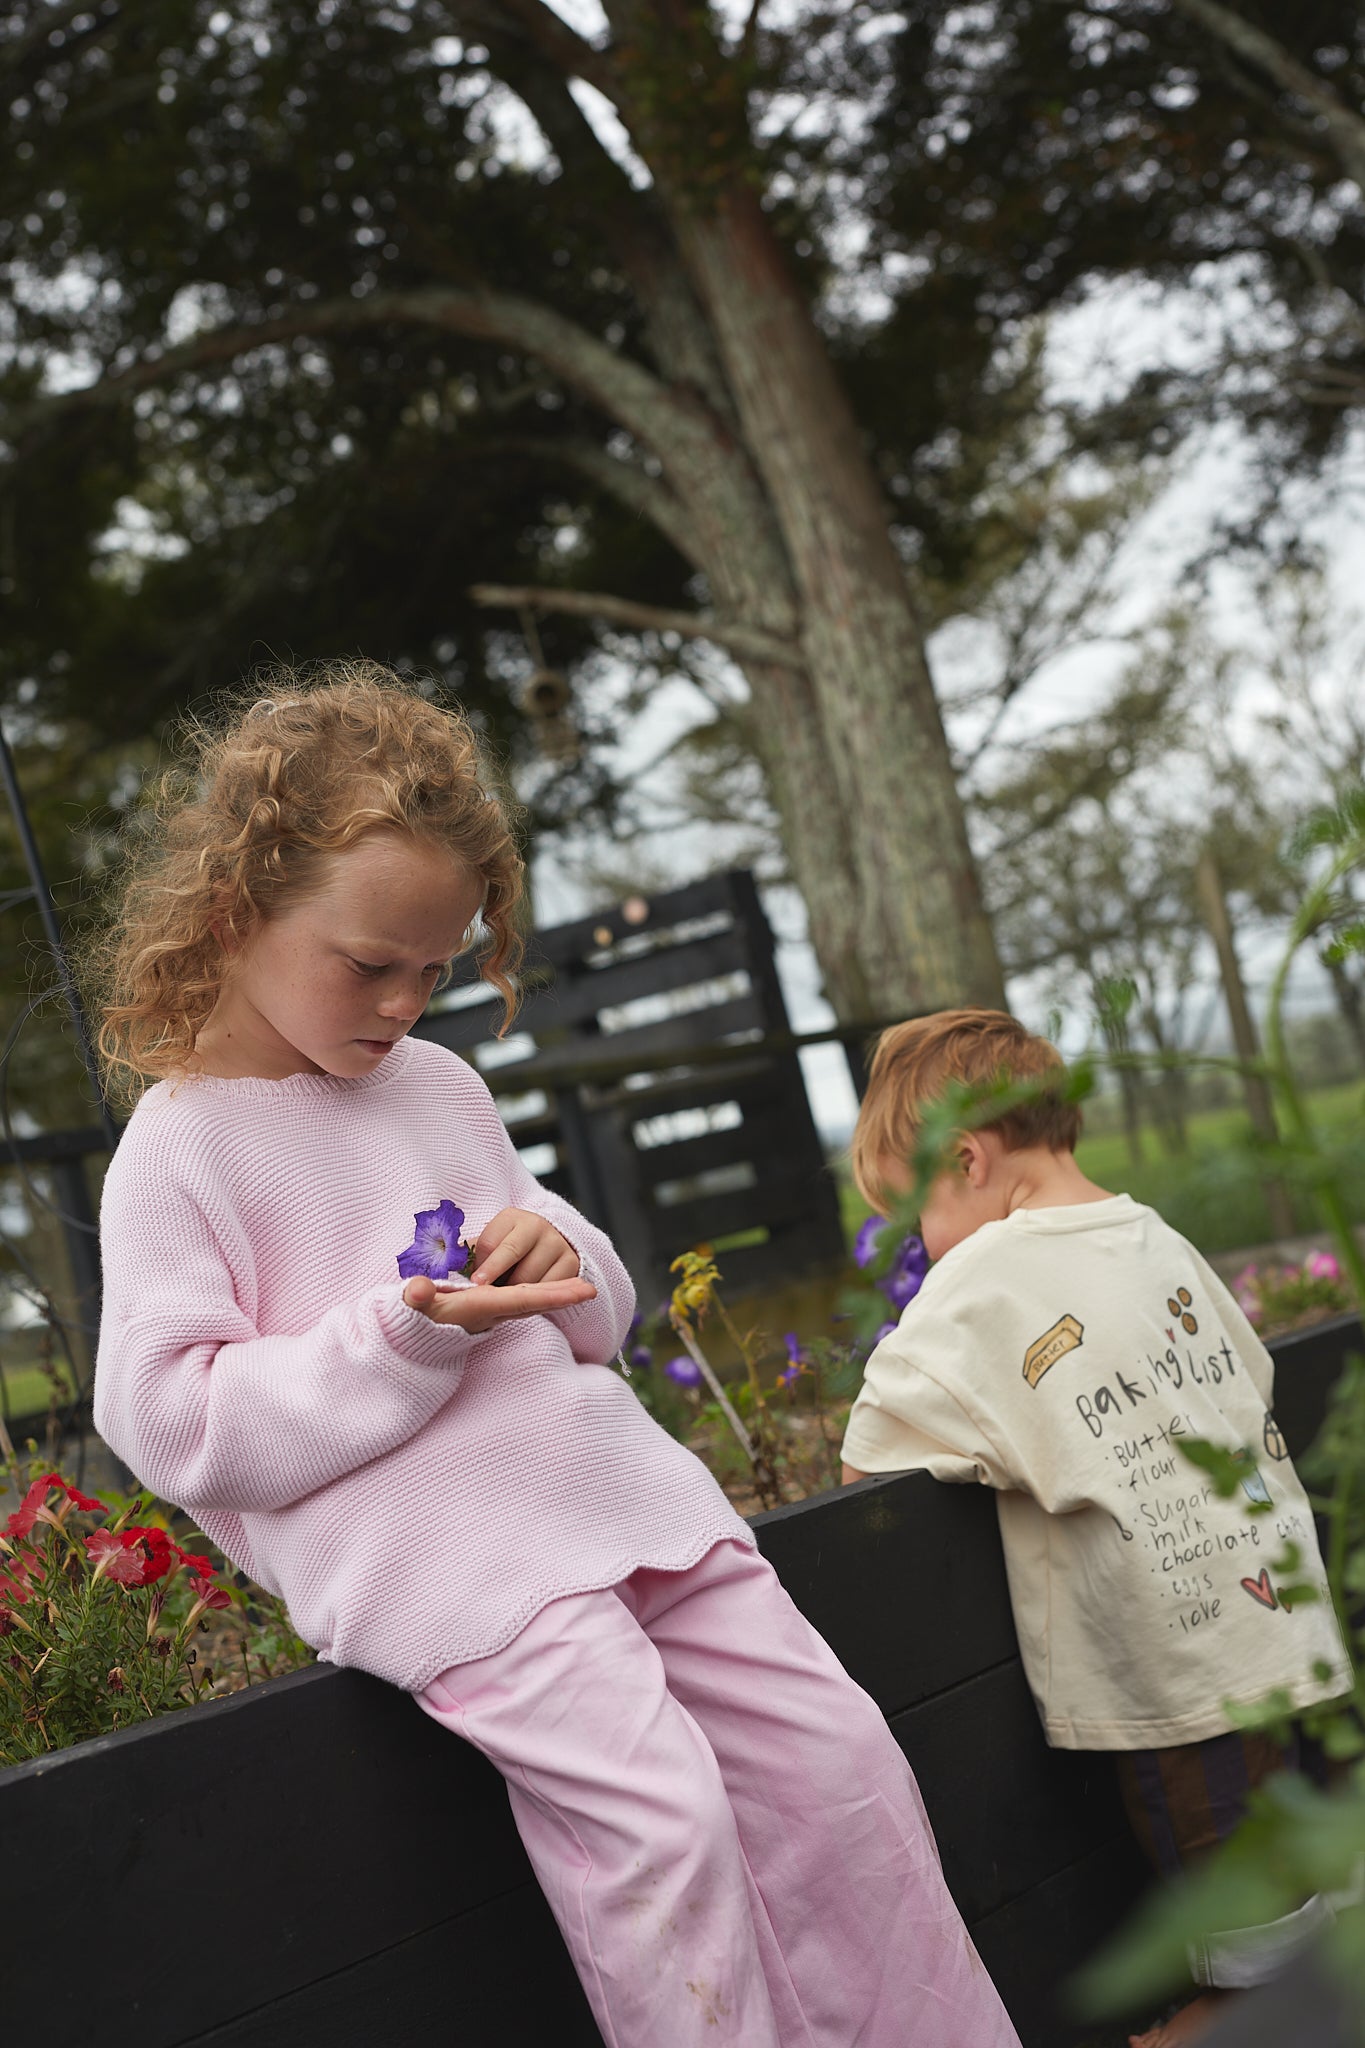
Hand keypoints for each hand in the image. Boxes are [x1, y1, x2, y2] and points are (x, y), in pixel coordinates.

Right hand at [402, 1270, 595, 1334]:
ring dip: (556, 1296)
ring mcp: (490, 1315)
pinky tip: (555, 1291)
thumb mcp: (410, 1306)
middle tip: (592, 1289)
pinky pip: (520, 1303)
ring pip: (530, 1302)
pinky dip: (540, 1297)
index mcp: (479, 1308)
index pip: (522, 1299)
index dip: (552, 1295)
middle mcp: (490, 1314)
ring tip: (582, 1288)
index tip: (580, 1291)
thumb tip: (418, 1290)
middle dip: (562, 1296)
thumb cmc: (409, 1318)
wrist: (405, 1340)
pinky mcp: (487, 1312)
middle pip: (534, 1303)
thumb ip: (414, 1297)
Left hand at [467, 1208, 581, 1287]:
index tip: (474, 1282)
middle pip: (512, 1255)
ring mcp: (556, 1243)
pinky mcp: (571, 1262)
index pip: (491, 1242)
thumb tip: (440, 1270)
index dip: (482, 1265)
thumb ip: (468, 1255)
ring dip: (515, 1290)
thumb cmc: (506, 1251)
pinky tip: (526, 1298)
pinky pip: (550, 1287)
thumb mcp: (488, 1246)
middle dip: (497, 1278)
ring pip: (530, 1275)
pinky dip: (536, 1296)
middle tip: (486, 1294)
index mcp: (511, 1217)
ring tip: (505, 1297)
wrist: (545, 1247)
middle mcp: (536, 1225)